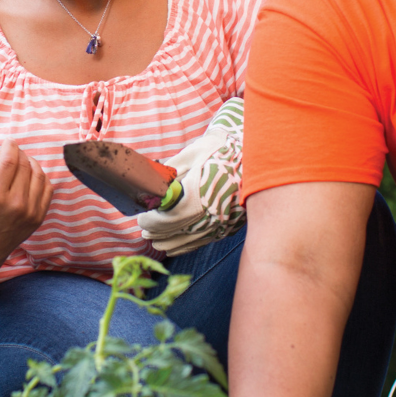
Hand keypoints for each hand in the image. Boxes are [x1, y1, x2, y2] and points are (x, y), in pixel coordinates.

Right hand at [0, 142, 52, 270]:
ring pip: (38, 173)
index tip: (6, 141)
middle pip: (24, 164)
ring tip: (19, 162)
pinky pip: (47, 187)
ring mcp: (30, 212)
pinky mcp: (39, 217)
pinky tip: (29, 175)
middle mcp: (15, 204)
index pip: (10, 159)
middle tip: (11, 151)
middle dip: (18, 152)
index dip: (10, 145)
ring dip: (30, 162)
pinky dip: (40, 176)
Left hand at [138, 98, 244, 254]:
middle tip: (144, 230)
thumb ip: (167, 173)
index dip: (150, 222)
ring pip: (187, 243)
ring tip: (155, 239)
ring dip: (168, 243)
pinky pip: (202, 243)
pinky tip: (174, 245)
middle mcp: (210, 214)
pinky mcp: (228, 228)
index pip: (166, 220)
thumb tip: (147, 185)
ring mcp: (221, 223)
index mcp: (197, 195)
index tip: (142, 218)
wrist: (253, 155)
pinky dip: (185, 246)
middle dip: (155, 234)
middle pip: (174, 235)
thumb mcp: (190, 155)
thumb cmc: (218, 150)